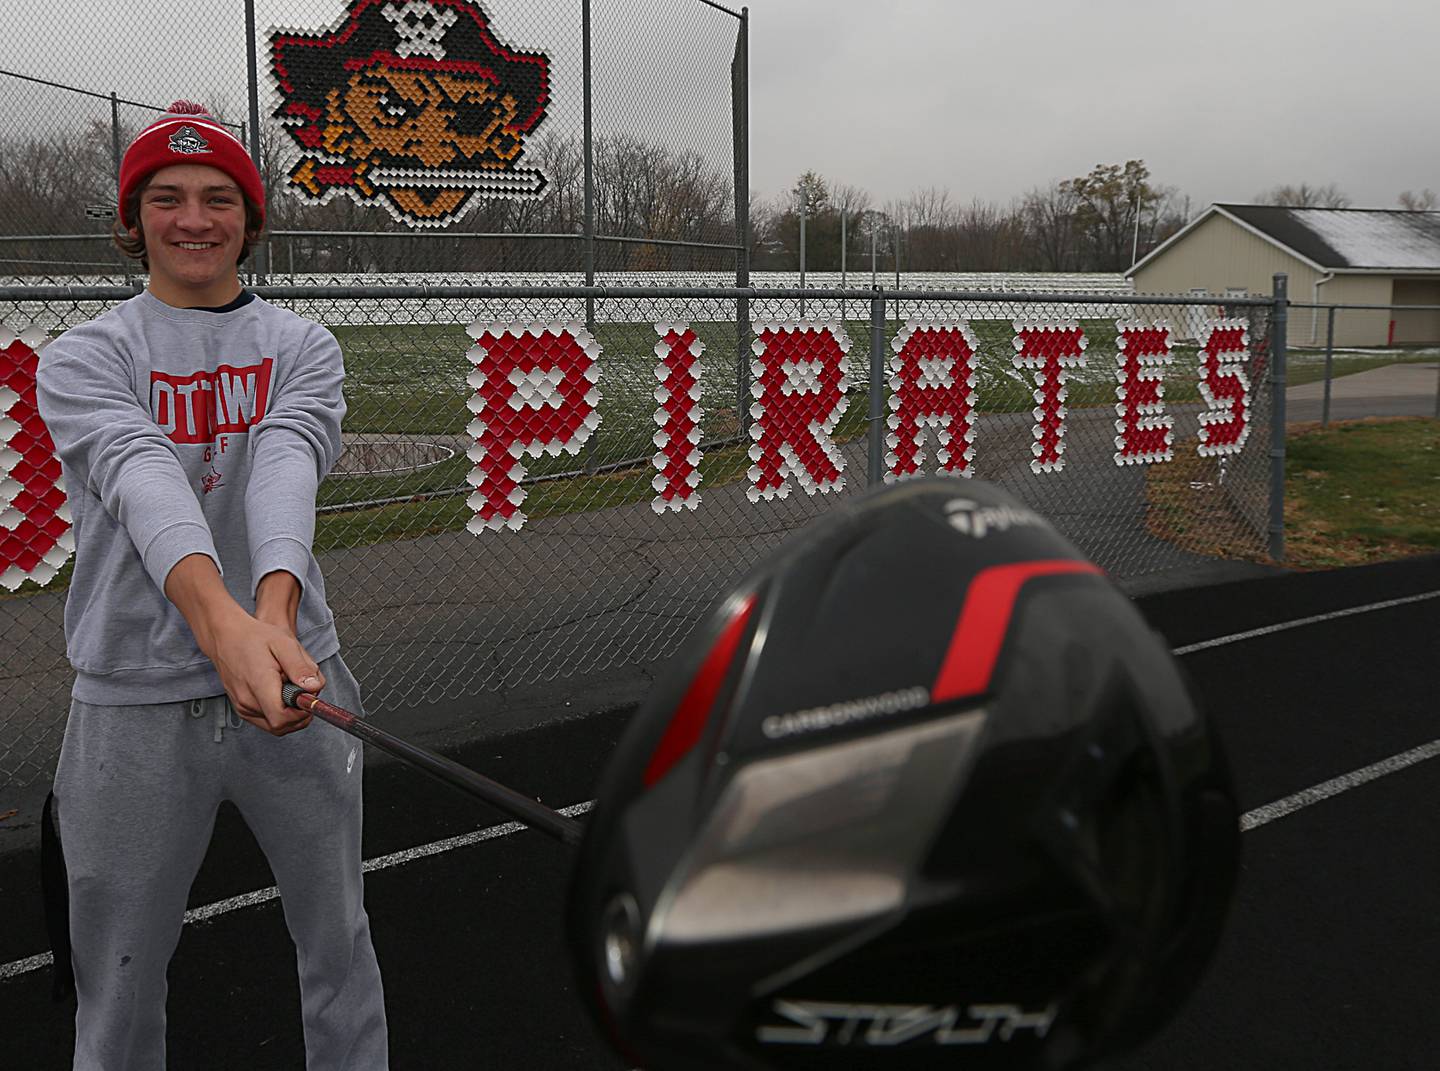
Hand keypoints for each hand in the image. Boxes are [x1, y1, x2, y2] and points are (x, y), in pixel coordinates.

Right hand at [166, 555, 323, 735]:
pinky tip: (281, 691)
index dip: (301, 713)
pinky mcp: (242, 709)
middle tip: (303, 689)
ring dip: (290, 712)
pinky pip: (267, 720)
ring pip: (276, 726)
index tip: (309, 697)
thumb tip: (314, 688)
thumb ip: (300, 667)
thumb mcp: (284, 644)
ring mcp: (242, 708)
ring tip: (289, 686)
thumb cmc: (255, 637)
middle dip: (299, 712)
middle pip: (282, 726)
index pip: (281, 719)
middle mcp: (247, 702)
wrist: (226, 636)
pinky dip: (280, 711)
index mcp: (258, 685)